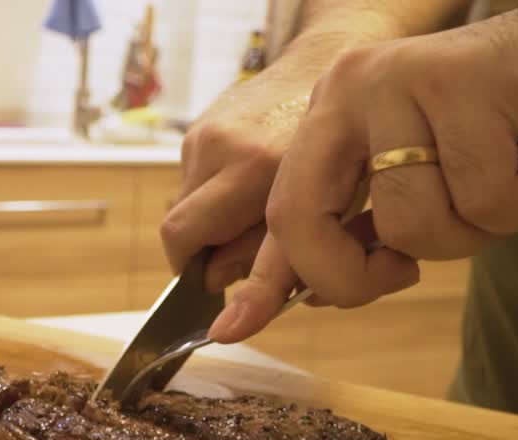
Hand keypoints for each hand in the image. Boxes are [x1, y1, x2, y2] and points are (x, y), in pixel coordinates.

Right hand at [159, 65, 312, 293]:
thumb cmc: (340, 149)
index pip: (187, 236)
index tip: (205, 295)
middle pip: (177, 228)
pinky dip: (214, 199)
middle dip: (200, 254)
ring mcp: (205, 132)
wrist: (325, 67)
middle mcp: (223, 146)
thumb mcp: (326, 209)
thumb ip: (272, 254)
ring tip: (251, 217)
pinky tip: (247, 187)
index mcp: (259, 167)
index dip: (192, 276)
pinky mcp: (198, 126)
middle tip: (231, 263)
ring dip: (210, 226)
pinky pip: (193, 183)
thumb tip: (215, 280)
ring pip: (185, 207)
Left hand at [209, 0, 517, 342]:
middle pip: (305, 221)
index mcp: (329, 119)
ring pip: (409, 223)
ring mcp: (399, 80)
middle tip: (408, 271)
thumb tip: (301, 295)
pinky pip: (481, 198)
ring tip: (501, 180)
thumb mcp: (425, 199)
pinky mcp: (461, 79)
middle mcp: (348, 90)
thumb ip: (363, 238)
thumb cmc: (514, 140)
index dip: (264, 279)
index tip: (236, 327)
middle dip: (356, 277)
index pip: (280, 211)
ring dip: (472, 230)